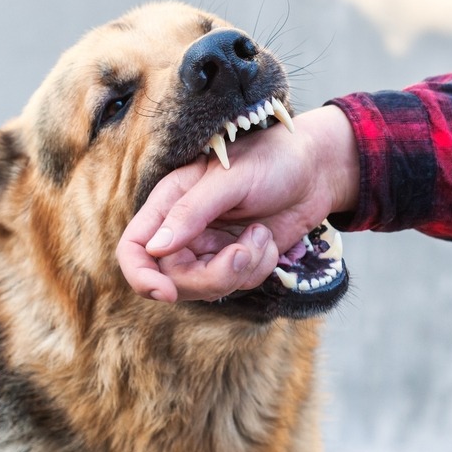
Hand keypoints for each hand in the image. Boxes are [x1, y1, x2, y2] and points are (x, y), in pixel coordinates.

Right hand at [117, 105, 357, 301]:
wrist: (316, 170)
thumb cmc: (271, 159)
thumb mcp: (230, 179)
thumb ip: (192, 211)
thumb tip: (156, 249)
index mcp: (170, 202)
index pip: (134, 248)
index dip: (140, 276)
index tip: (166, 293)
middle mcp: (183, 230)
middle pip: (172, 280)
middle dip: (212, 277)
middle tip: (244, 253)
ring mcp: (209, 248)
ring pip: (207, 288)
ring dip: (242, 270)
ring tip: (262, 236)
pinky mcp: (236, 261)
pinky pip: (237, 284)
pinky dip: (259, 268)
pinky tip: (269, 241)